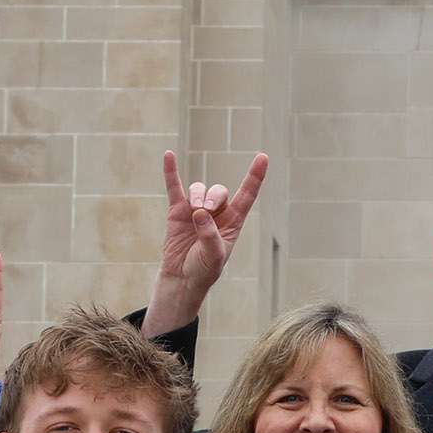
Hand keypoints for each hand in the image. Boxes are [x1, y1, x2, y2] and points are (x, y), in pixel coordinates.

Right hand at [146, 150, 267, 336]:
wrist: (182, 278)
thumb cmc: (205, 269)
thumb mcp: (215, 256)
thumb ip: (210, 235)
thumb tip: (199, 213)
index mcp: (233, 222)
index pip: (247, 194)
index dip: (255, 176)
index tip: (263, 157)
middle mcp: (217, 212)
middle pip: (219, 191)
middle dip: (213, 197)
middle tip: (204, 211)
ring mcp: (196, 209)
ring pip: (199, 189)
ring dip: (197, 197)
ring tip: (194, 212)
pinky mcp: (177, 211)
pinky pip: (174, 187)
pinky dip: (171, 172)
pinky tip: (169, 155)